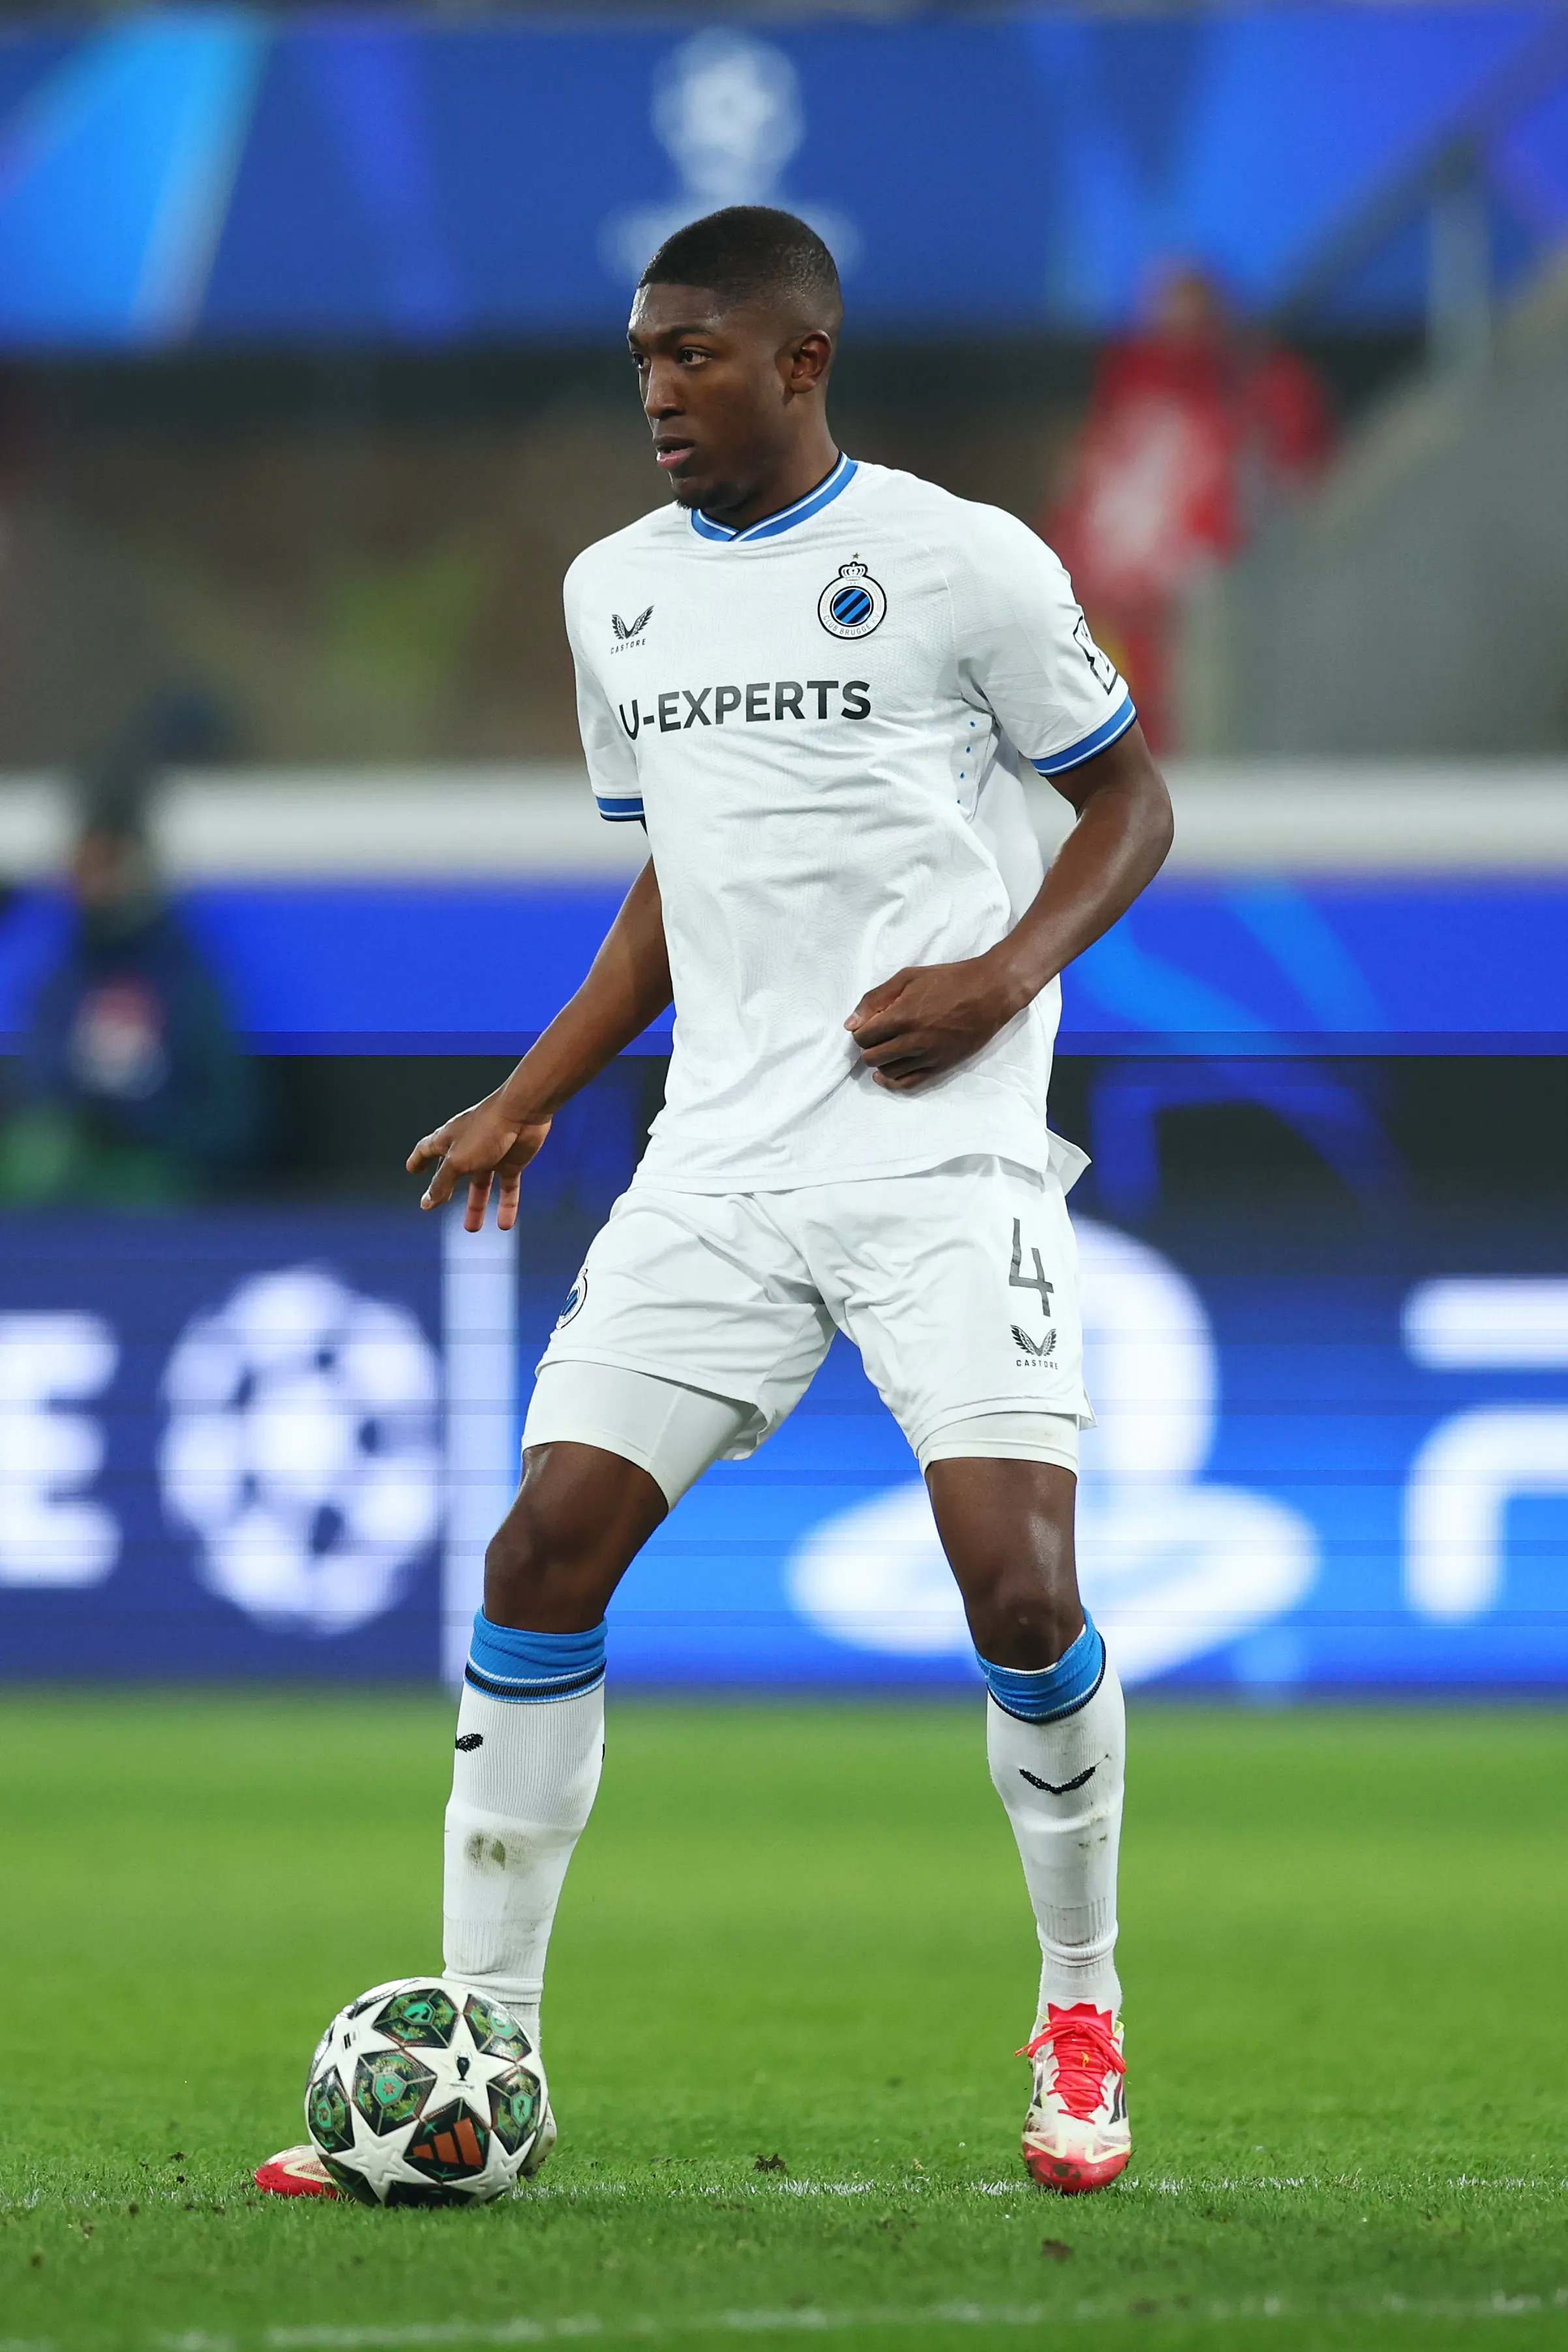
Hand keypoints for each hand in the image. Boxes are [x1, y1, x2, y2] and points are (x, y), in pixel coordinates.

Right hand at [406, 1094, 552, 1230]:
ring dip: (476, 1206)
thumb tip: (426, 1204)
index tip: (412, 1169)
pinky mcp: (512, 1162)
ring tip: (472, 1228)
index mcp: (448, 1139)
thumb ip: (442, 1183)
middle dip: (447, 1189)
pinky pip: (508, 1189)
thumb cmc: (486, 1129)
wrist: (523, 1113)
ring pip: (481, 1185)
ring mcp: (491, 1154)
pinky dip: (506, 1206)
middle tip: (441, 1203)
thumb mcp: (457, 1161)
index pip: (427, 1149)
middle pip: (454, 1171)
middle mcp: (468, 1146)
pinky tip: (504, 1225)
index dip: (418, 1160)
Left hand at [844, 951, 1026, 1089]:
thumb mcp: (908, 977)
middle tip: (877, 1035)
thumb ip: (875, 999)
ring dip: (881, 1061)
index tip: (869, 1023)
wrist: (989, 992)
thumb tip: (850, 1024)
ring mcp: (928, 1057)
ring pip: (887, 1072)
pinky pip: (909, 1083)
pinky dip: (893, 1081)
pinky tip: (887, 1075)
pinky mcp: (941, 1066)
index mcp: (902, 1016)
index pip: (863, 1037)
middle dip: (868, 1046)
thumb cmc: (949, 979)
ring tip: (888, 1047)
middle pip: (872, 1057)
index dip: (860, 1030)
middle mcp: (913, 1041)